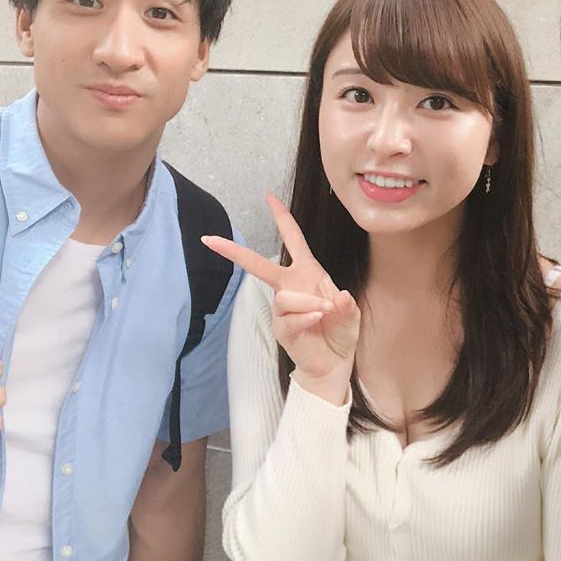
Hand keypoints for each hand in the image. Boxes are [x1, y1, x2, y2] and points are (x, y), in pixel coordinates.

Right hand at [202, 193, 359, 404]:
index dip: (282, 218)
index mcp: (307, 273)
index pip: (293, 240)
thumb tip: (338, 296)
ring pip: (285, 296)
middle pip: (259, 265)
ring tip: (325, 312)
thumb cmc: (339, 331)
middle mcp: (290, 286)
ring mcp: (283, 308)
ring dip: (309, 302)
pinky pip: (289, 317)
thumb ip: (346, 305)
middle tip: (210, 240)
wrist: (334, 363)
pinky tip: (318, 320)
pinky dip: (307, 317)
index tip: (269, 197)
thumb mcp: (351, 314)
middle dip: (235, 252)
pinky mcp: (281, 328)